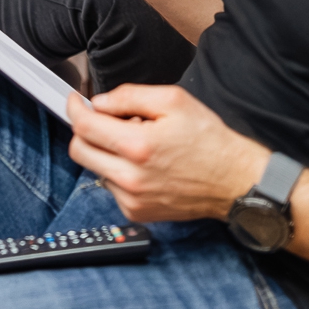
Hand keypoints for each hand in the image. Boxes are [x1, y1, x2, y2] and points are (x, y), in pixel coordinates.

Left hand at [66, 83, 269, 222]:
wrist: (234, 181)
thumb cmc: (208, 140)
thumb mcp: (173, 101)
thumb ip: (129, 96)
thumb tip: (99, 102)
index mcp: (138, 146)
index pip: (84, 126)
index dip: (74, 108)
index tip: (76, 101)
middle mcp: (131, 177)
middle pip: (78, 151)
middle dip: (83, 130)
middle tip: (101, 119)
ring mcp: (132, 198)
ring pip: (94, 168)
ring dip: (104, 151)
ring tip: (135, 142)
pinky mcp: (136, 212)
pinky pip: (111, 186)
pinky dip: (118, 171)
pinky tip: (143, 164)